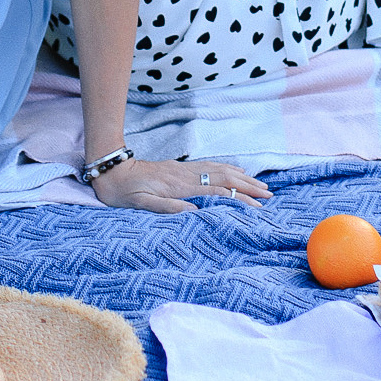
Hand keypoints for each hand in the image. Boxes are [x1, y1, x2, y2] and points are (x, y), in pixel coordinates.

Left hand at [90, 156, 270, 212]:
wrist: (111, 170)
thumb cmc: (123, 191)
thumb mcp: (139, 204)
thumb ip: (166, 208)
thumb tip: (193, 213)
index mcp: (179, 186)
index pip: (217, 191)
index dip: (239, 198)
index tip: (257, 206)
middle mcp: (185, 174)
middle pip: (225, 177)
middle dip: (248, 186)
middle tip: (269, 195)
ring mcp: (184, 169)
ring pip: (220, 170)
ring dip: (242, 177)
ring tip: (259, 185)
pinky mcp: (180, 168)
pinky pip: (210, 167)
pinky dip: (228, 169)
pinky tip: (235, 173)